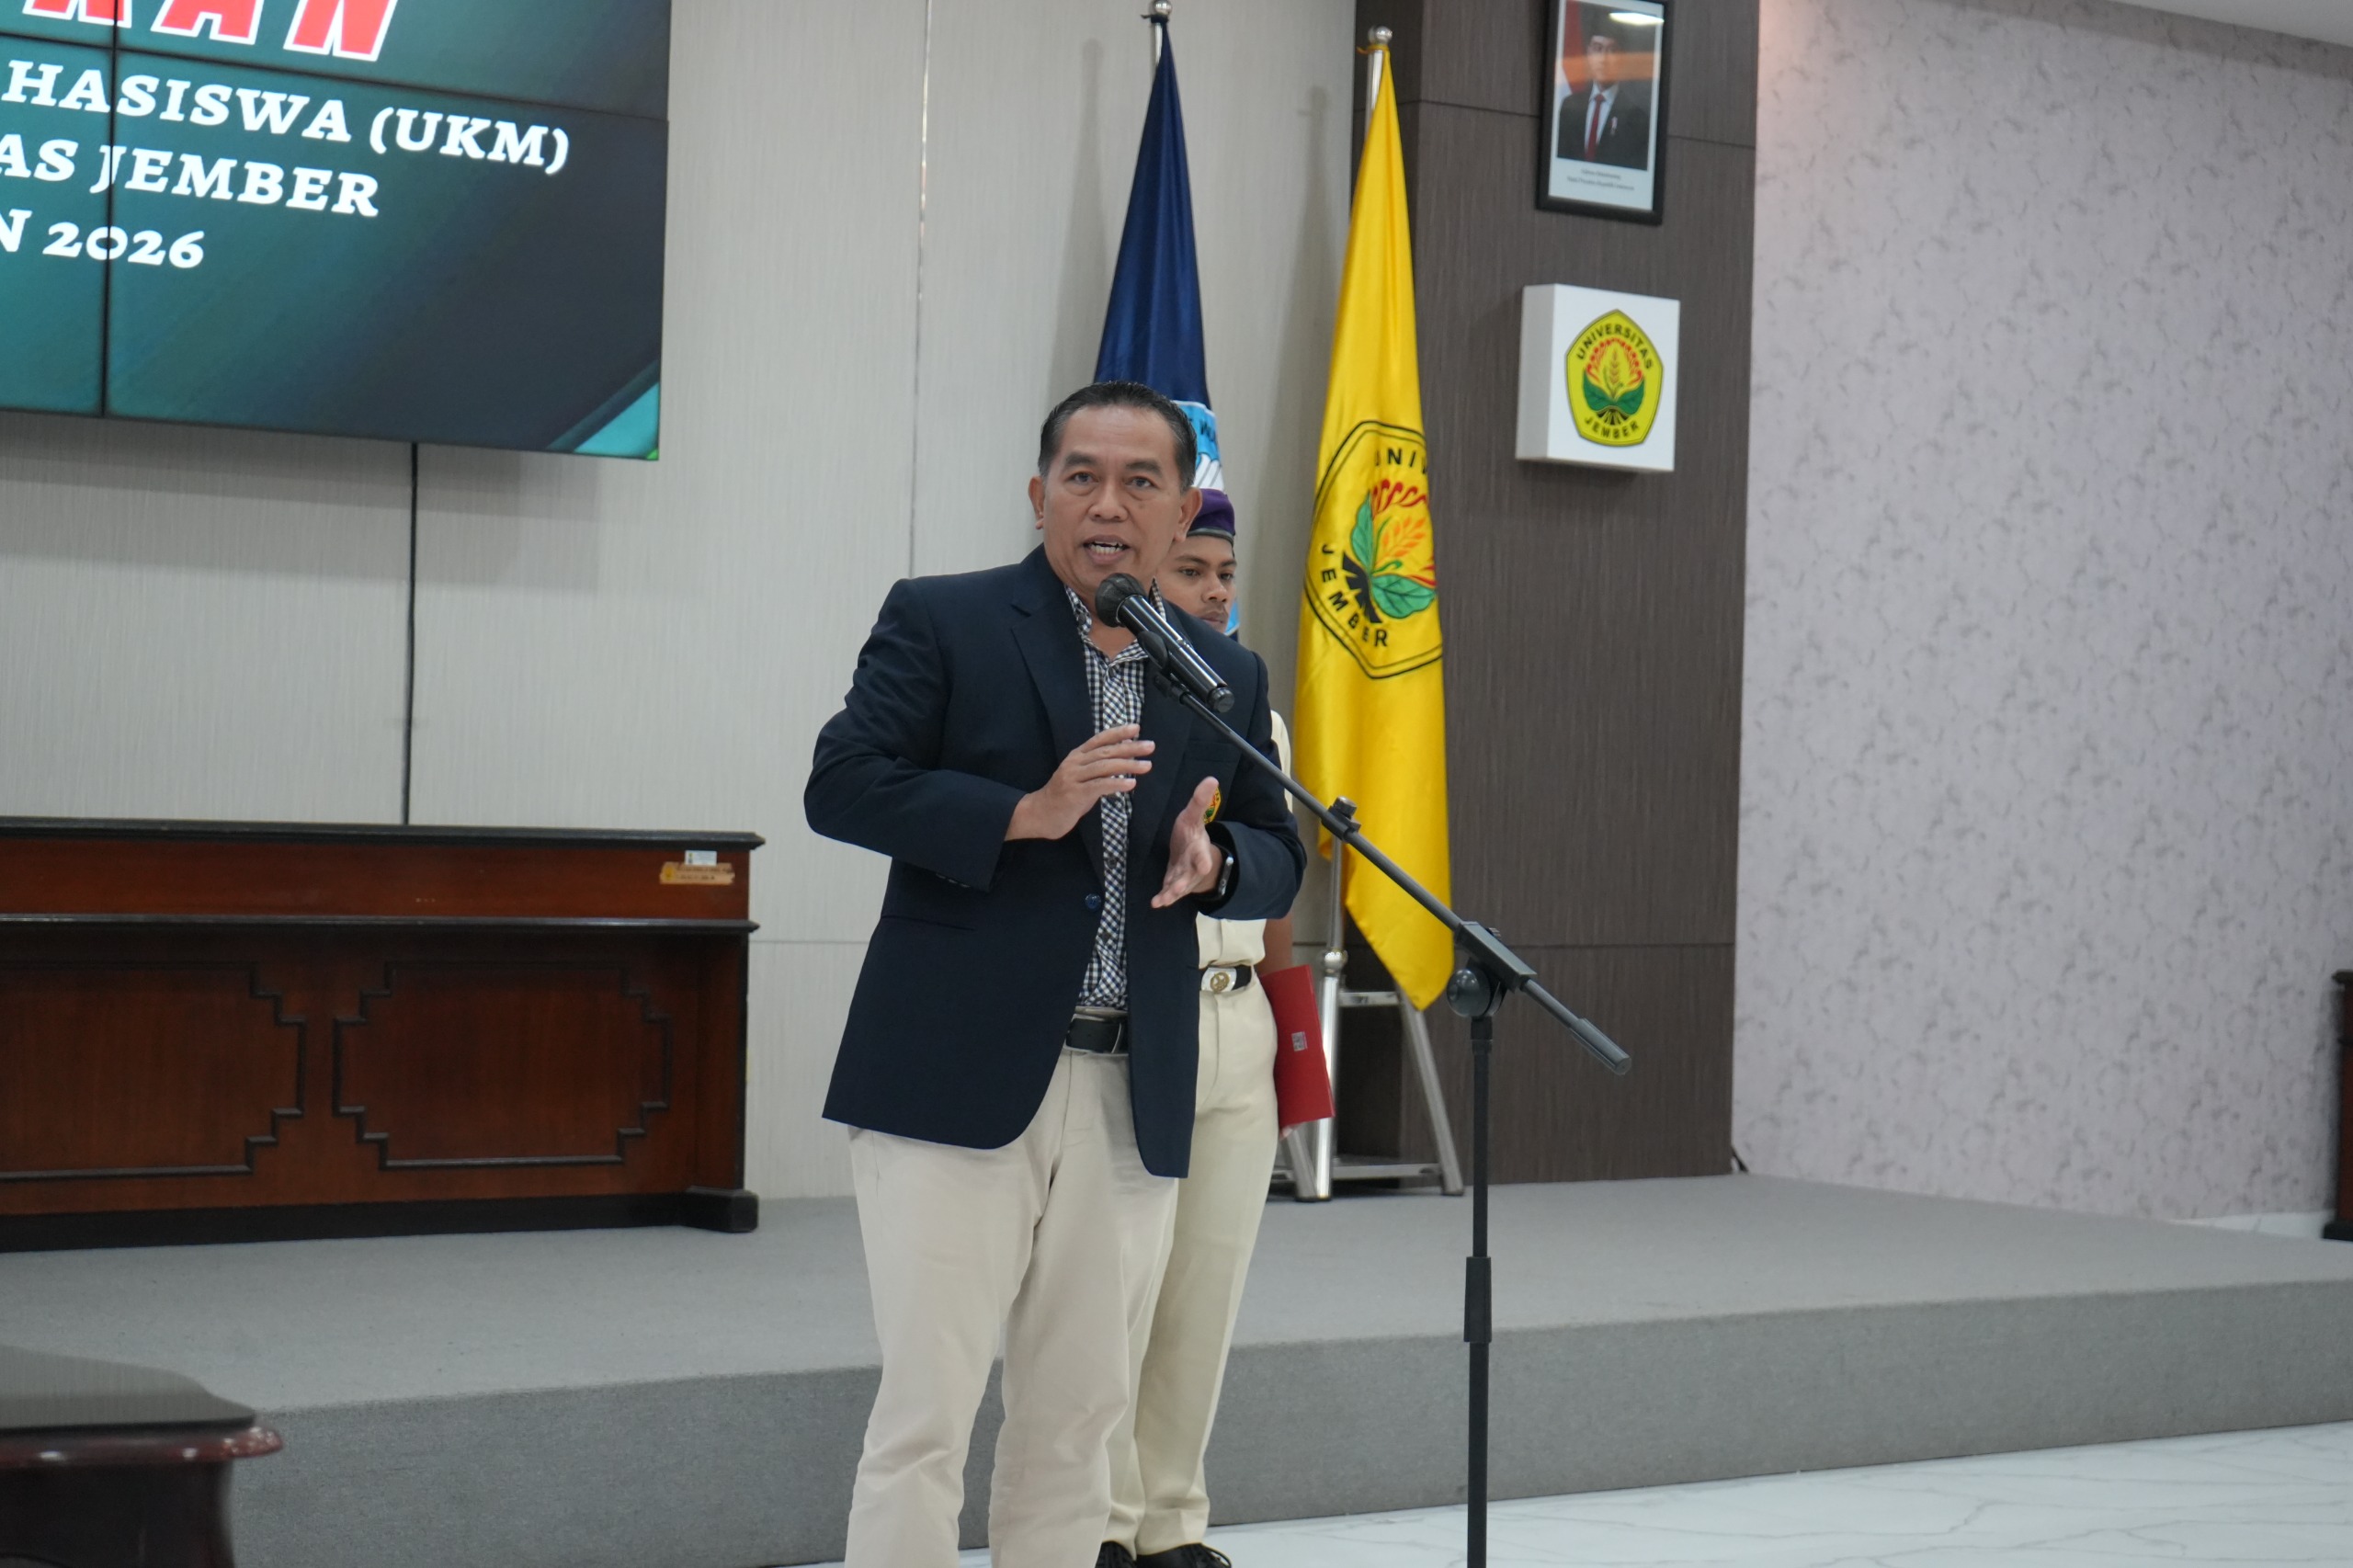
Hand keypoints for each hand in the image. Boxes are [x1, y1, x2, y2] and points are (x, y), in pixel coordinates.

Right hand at [1006, 725, 1152, 840]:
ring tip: (1147, 766)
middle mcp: (1074, 763)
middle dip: (1130, 748)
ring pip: (1104, 767)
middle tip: (1150, 746)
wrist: (1039, 815)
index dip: (1118, 732)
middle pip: (1106, 751)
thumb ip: (1100, 767)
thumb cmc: (1065, 796)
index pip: (1099, 739)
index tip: (1136, 727)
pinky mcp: (1074, 794)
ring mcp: (1073, 778)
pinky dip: (1116, 784)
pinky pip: (1099, 786)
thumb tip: (1125, 755)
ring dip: (1128, 765)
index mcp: (1077, 756)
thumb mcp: (1083, 777)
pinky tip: (1130, 784)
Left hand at [1153, 776, 1224, 907]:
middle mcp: (1192, 866)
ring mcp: (1183, 877)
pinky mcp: (1173, 884)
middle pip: (1190, 875)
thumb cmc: (1191, 834)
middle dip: (1185, 882)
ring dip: (1172, 893)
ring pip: (1179, 887)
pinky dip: (1163, 898)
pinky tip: (1155, 903)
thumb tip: (1212, 778)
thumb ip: (1200, 801)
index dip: (1204, 860)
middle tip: (1179, 889)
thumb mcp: (1193, 816)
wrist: (1192, 854)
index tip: (1205, 867)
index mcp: (1198, 848)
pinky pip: (1168, 893)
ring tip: (1164, 900)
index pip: (1202, 854)